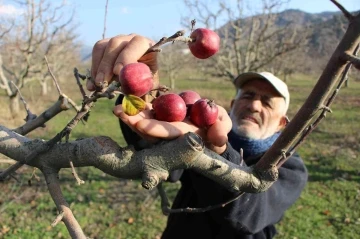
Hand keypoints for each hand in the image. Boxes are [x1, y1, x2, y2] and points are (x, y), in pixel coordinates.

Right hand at [88, 34, 158, 90]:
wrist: (140, 80)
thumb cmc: (146, 82)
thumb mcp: (147, 85)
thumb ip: (139, 85)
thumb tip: (124, 87)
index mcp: (147, 45)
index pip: (137, 43)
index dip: (126, 57)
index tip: (118, 73)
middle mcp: (131, 38)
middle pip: (115, 43)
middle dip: (107, 64)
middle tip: (103, 82)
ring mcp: (117, 40)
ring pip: (102, 46)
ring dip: (98, 67)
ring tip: (98, 85)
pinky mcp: (105, 45)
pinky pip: (96, 52)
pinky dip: (94, 68)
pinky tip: (94, 84)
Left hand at [113, 103, 231, 153]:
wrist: (208, 125)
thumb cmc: (217, 127)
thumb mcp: (222, 127)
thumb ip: (221, 130)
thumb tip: (219, 138)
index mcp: (185, 137)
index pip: (170, 134)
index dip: (157, 130)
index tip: (142, 125)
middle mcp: (170, 134)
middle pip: (149, 129)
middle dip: (134, 122)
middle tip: (119, 112)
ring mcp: (163, 125)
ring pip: (144, 121)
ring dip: (131, 114)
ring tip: (117, 107)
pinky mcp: (160, 116)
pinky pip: (146, 111)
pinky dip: (136, 106)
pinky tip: (125, 97)